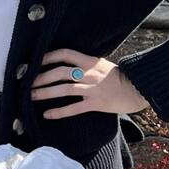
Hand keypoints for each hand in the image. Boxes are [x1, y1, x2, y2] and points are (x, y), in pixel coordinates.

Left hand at [30, 49, 149, 118]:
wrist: (140, 89)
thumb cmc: (121, 78)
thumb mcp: (103, 65)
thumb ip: (86, 64)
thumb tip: (67, 66)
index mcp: (90, 62)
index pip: (65, 54)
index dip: (48, 56)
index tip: (36, 61)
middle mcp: (89, 73)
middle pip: (60, 72)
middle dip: (41, 77)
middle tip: (28, 83)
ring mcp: (92, 89)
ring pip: (64, 89)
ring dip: (45, 92)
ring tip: (31, 96)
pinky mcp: (96, 103)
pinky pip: (74, 108)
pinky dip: (59, 111)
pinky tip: (47, 114)